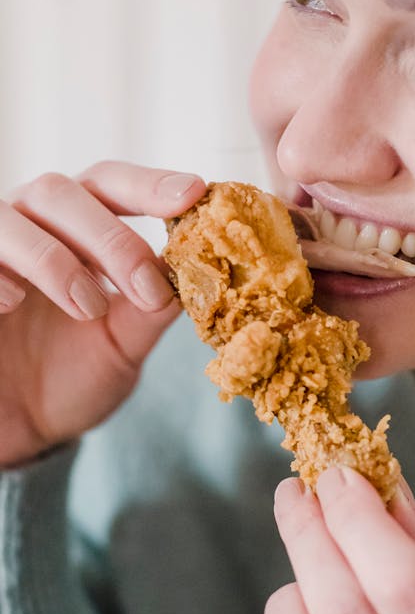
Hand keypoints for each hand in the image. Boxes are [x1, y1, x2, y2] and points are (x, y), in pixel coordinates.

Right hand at [0, 162, 205, 465]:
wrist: (14, 430)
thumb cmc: (68, 378)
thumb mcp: (122, 346)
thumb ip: (153, 308)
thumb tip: (197, 272)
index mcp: (75, 229)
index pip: (111, 185)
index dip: (149, 183)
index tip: (194, 193)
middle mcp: (28, 225)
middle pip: (63, 192)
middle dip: (112, 238)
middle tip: (146, 289)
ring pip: (11, 217)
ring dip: (57, 260)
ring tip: (86, 308)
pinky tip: (12, 304)